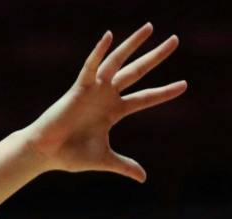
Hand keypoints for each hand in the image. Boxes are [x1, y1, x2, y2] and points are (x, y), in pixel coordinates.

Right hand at [23, 26, 185, 182]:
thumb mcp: (105, 160)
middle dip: (156, 56)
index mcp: (115, 111)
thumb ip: (124, 165)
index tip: (184, 85)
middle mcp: (108, 95)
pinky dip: (98, 52)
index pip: (146, 98)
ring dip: (133, 44)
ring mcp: (94, 89)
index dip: (165, 92)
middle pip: (138, 71)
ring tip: (149, 28)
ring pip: (118, 61)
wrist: (47, 153)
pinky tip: (109, 36)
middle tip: (175, 40)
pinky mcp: (79, 88)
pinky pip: (90, 67)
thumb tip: (143, 178)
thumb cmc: (71, 155)